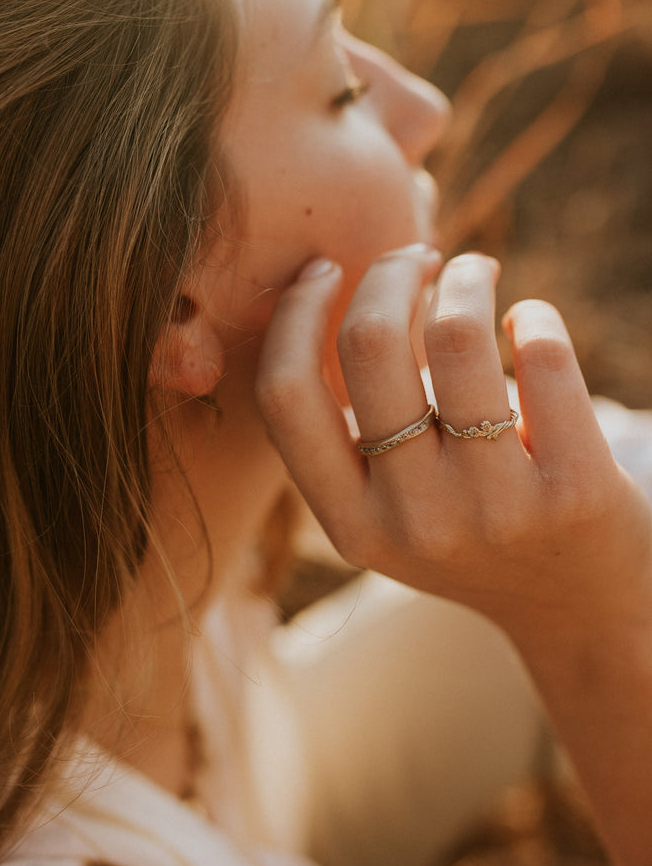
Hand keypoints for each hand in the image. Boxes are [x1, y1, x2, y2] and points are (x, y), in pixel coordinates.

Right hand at [256, 246, 651, 647]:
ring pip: (456, 335)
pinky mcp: (577, 489)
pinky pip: (543, 355)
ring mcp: (496, 508)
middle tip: (416, 258)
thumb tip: (335, 290)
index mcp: (351, 524)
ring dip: (465, 275)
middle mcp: (414, 520)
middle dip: (390, 271)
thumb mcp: (388, 512)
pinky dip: (533, 314)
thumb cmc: (469, 529)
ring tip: (475, 271)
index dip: (295, 313)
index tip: (325, 270)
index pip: (287, 397)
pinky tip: (529, 323)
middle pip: (369, 344)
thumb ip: (350, 434)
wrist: (578, 607)